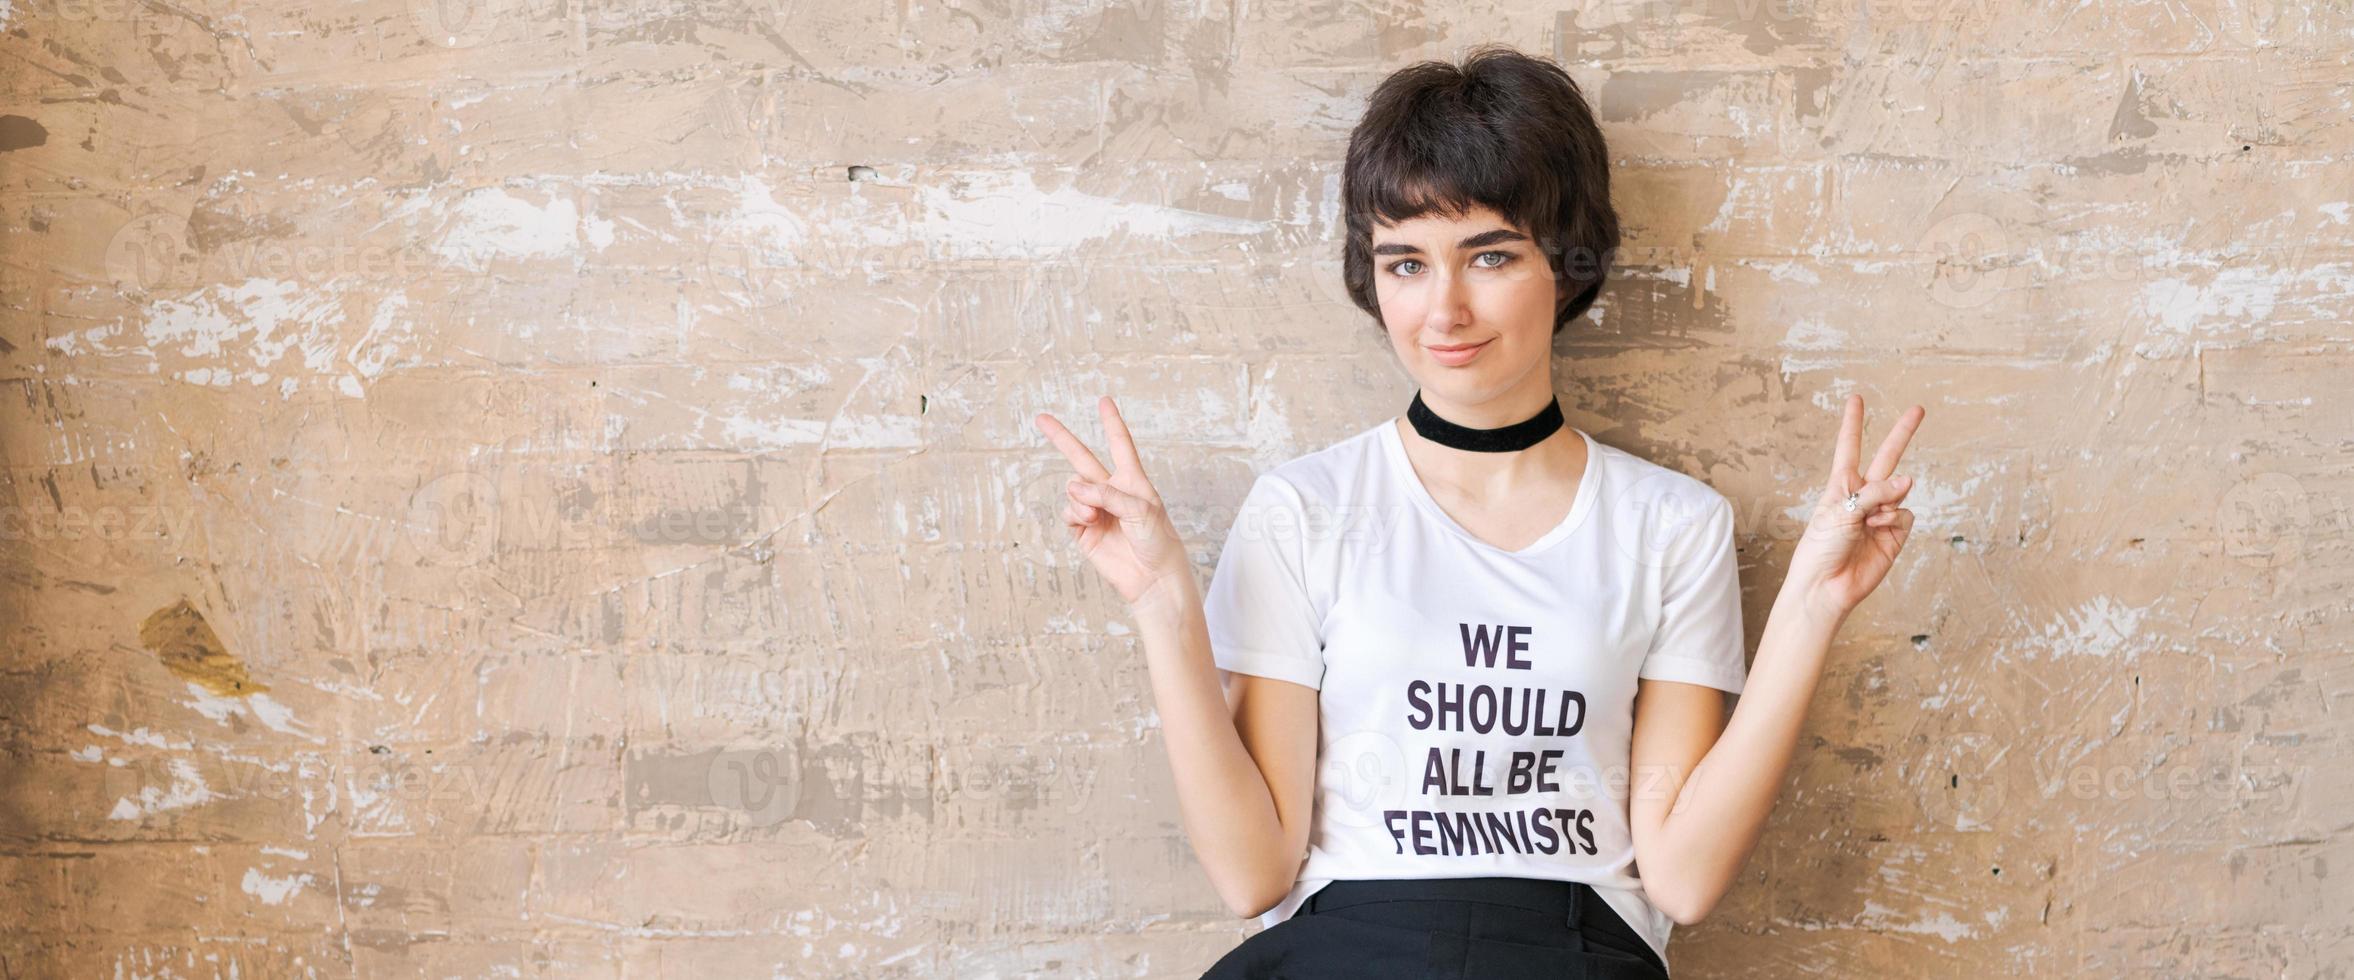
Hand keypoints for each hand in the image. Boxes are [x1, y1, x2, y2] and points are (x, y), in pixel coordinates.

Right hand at [1033, 395, 1191, 607]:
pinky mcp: (1084, 531)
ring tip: (1095, 515)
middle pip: (1082, 458)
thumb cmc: (1157, 541)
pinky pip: (1069, 513)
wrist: (1152, 578)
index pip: (1120, 444)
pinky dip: (1075, 513)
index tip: (1103, 401)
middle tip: (1040, 418)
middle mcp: (1111, 491)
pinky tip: (1088, 521)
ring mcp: (1095, 510)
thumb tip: (1074, 488)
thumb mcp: (1141, 510)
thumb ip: (1108, 494)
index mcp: (1132, 480)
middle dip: (1061, 438)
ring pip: (1073, 490)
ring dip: (1080, 498)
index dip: (1111, 422)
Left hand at [1786, 393, 1925, 621]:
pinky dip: (1893, 520)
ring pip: (1899, 491)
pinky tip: (1878, 531)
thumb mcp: (1840, 510)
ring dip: (1886, 501)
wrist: (1827, 585)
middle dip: (1902, 434)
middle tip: (1918, 409)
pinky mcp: (1895, 534)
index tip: (1856, 399)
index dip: (1853, 423)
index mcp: (1841, 485)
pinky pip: (1905, 515)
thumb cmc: (1821, 547)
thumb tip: (1910, 481)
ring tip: (1867, 522)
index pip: (1850, 447)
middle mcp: (1863, 496)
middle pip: (1887, 458)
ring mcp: (1881, 514)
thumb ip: (1875, 492)